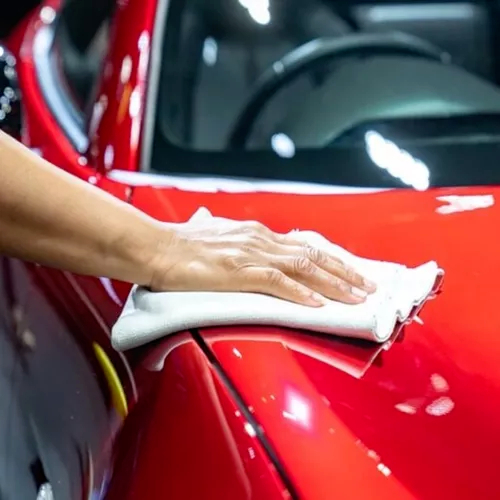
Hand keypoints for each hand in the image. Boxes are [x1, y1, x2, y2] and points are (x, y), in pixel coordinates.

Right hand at [150, 214, 376, 306]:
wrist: (157, 247)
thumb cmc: (182, 244)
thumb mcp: (215, 235)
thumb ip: (234, 239)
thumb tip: (234, 236)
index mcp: (256, 234)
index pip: (304, 246)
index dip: (331, 260)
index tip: (351, 271)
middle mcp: (260, 240)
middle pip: (312, 256)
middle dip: (345, 272)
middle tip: (368, 286)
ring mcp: (251, 255)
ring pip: (303, 268)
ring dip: (333, 283)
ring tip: (356, 297)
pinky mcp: (238, 272)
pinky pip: (277, 283)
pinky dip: (300, 293)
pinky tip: (317, 304)